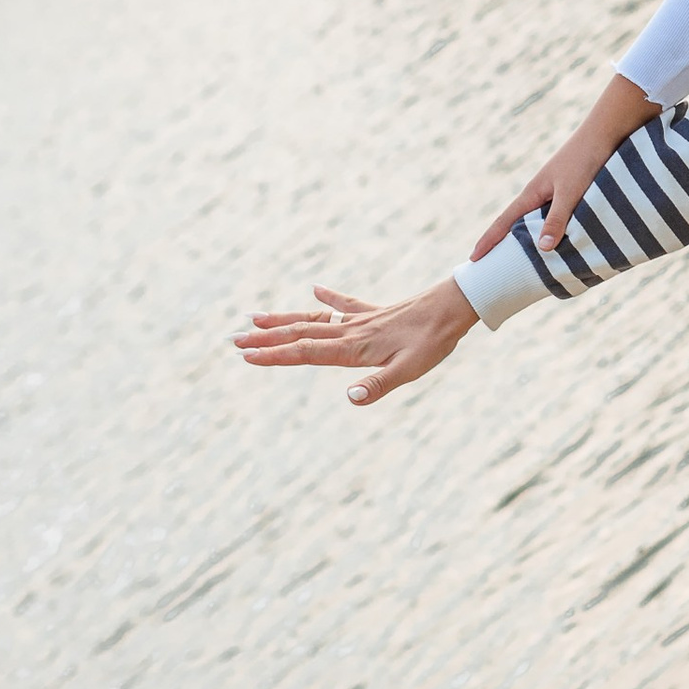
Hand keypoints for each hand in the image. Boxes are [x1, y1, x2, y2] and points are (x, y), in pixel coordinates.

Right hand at [233, 279, 476, 406]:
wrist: (455, 306)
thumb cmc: (432, 342)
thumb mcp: (409, 370)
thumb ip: (378, 385)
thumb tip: (350, 399)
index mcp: (353, 347)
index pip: (305, 352)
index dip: (274, 355)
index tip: (245, 355)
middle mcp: (351, 331)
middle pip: (300, 334)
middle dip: (266, 339)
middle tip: (234, 339)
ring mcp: (362, 319)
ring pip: (314, 319)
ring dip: (285, 319)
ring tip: (256, 316)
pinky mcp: (376, 312)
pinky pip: (346, 304)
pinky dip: (329, 298)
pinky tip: (315, 289)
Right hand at [469, 70, 658, 259]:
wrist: (605, 132)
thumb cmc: (585, 159)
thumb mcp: (570, 192)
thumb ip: (557, 218)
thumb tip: (542, 248)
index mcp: (532, 193)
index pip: (504, 222)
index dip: (489, 240)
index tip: (473, 259)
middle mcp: (539, 192)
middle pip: (515, 223)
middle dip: (502, 242)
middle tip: (490, 264)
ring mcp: (554, 190)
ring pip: (536, 220)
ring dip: (529, 238)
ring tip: (521, 259)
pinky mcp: (571, 189)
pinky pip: (555, 215)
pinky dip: (552, 229)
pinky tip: (558, 240)